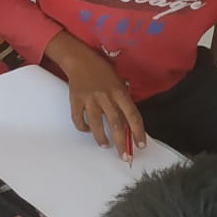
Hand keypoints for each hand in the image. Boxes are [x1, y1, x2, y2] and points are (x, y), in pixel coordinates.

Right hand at [52, 37, 145, 156]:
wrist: (80, 60)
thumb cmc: (102, 70)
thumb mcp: (119, 81)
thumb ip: (123, 99)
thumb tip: (129, 121)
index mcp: (119, 92)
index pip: (133, 115)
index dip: (138, 132)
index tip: (141, 145)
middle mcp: (106, 97)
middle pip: (116, 124)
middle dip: (122, 143)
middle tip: (125, 157)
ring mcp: (90, 99)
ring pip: (97, 124)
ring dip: (101, 138)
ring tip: (105, 145)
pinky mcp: (75, 100)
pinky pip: (78, 118)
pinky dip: (82, 127)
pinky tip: (87, 130)